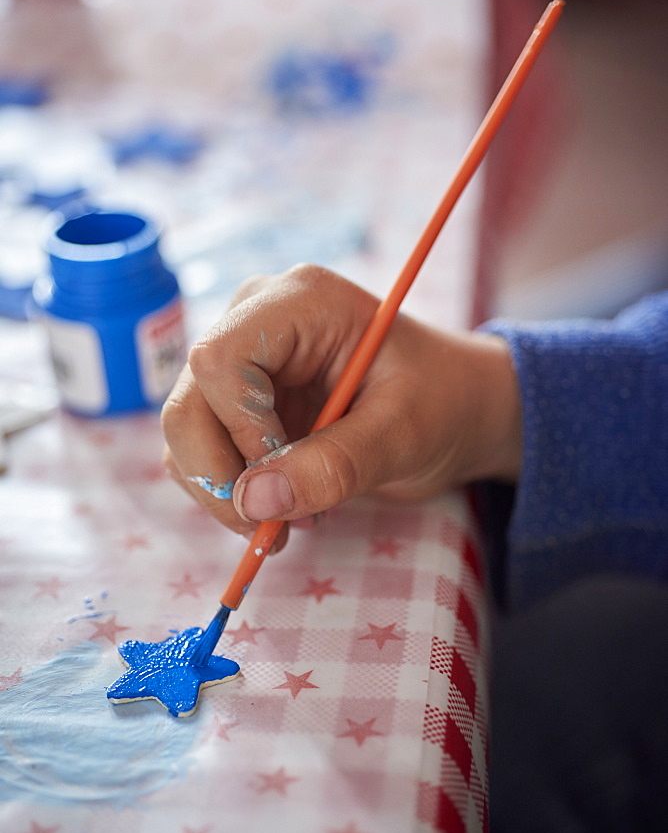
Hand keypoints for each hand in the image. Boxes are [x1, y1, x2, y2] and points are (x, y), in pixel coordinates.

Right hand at [161, 264, 520, 549]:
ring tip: (294, 520)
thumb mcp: (402, 434)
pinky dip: (232, 491)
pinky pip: (202, 450)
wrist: (454, 407)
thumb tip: (253, 501)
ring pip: (186, 432)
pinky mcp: (239, 400)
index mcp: (301, 303)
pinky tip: (285, 505)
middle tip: (270, 529)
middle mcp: (257, 320)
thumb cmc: (442, 401)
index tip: (282, 479)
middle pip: (189, 400)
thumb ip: (334, 465)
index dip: (238, 428)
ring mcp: (244, 360)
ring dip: (226, 491)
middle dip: (220, 474)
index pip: (220, 358)